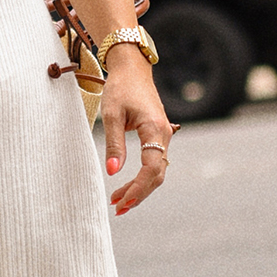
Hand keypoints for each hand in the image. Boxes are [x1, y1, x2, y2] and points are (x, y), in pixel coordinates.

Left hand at [100, 45, 175, 213]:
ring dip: (139, 188)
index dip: (138, 188)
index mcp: (155, 129)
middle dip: (138, 193)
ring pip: (157, 171)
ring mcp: (163, 136)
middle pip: (157, 174)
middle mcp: (165, 134)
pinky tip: (126, 186)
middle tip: (117, 208)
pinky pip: (154, 162)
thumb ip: (114, 144)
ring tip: (118, 201)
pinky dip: (142, 177)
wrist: (132, 69)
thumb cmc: (120, 88)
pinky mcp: (158, 136)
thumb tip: (113, 171)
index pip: (152, 168)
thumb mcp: (112, 115)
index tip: (122, 201)